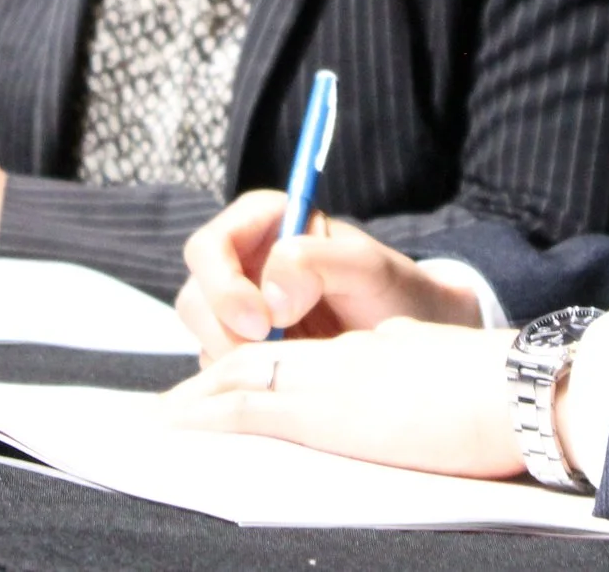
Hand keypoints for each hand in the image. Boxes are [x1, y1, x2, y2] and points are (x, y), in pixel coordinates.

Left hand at [162, 319, 524, 478]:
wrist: (510, 390)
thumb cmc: (488, 389)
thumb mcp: (433, 372)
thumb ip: (396, 367)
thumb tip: (384, 370)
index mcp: (366, 354)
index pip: (295, 358)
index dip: (253, 369)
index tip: (223, 388)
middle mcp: (338, 361)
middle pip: (257, 364)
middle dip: (212, 388)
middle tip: (173, 412)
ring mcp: (328, 380)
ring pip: (242, 379)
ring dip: (200, 401)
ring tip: (164, 420)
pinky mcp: (324, 408)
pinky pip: (249, 405)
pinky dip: (207, 413)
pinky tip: (179, 422)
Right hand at [174, 190, 485, 357]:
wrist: (413, 338)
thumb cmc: (393, 292)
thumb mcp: (367, 267)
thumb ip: (317, 261)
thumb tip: (270, 295)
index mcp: (263, 224)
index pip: (208, 247)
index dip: (223, 285)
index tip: (264, 322)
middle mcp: (243, 264)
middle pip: (196, 297)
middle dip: (224, 329)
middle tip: (271, 352)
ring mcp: (239, 312)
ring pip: (202, 338)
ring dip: (233, 358)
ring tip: (287, 367)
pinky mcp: (245, 351)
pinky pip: (220, 370)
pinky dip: (243, 382)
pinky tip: (282, 383)